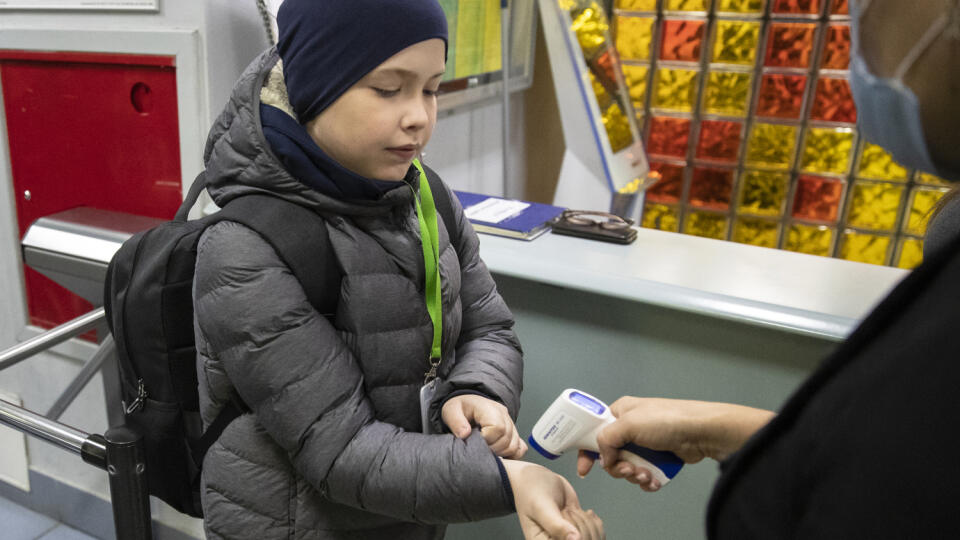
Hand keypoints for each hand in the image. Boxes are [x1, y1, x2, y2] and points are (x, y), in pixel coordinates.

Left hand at [442, 394, 526, 457]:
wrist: (467, 405)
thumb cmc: (460, 409)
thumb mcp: (451, 411)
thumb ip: (456, 422)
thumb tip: (465, 434)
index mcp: (488, 408)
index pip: (498, 427)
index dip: (487, 440)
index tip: (475, 442)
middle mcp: (503, 414)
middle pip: (507, 438)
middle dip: (493, 449)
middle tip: (479, 450)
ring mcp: (510, 424)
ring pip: (514, 445)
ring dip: (501, 453)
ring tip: (486, 452)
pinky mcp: (513, 432)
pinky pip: (520, 447)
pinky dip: (511, 454)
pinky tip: (499, 455)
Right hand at [502, 459, 600, 539]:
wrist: (538, 479)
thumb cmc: (532, 491)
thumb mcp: (542, 507)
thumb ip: (556, 525)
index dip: (574, 530)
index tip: (563, 514)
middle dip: (579, 523)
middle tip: (564, 510)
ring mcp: (570, 539)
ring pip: (595, 539)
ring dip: (586, 521)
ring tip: (569, 510)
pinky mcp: (580, 533)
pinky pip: (599, 534)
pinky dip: (594, 521)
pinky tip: (582, 512)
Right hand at [576, 397, 773, 490]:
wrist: (701, 432)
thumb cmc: (667, 420)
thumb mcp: (628, 424)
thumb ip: (606, 439)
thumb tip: (603, 458)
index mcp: (620, 413)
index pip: (594, 432)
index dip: (588, 451)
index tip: (585, 469)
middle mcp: (630, 428)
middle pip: (611, 455)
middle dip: (618, 467)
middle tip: (628, 470)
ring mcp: (644, 444)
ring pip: (627, 467)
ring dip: (634, 475)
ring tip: (646, 475)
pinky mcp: (657, 457)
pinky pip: (643, 474)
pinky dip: (647, 480)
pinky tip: (654, 480)